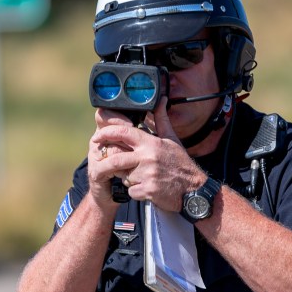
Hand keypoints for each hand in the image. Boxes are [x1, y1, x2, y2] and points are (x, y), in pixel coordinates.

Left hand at [91, 98, 207, 211]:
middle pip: (117, 158)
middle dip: (111, 163)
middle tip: (111, 165)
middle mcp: (148, 158)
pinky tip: (147, 188)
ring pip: (124, 177)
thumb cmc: (182, 164)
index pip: (124, 133)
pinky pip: (131, 191)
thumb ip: (161, 120)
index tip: (97, 136)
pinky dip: (136, 191)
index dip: (107, 133)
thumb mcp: (172, 139)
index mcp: (151, 143)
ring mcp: (147, 175)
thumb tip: (161, 100)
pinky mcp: (147, 191)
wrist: (194, 190)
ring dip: (128, 178)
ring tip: (142, 177)